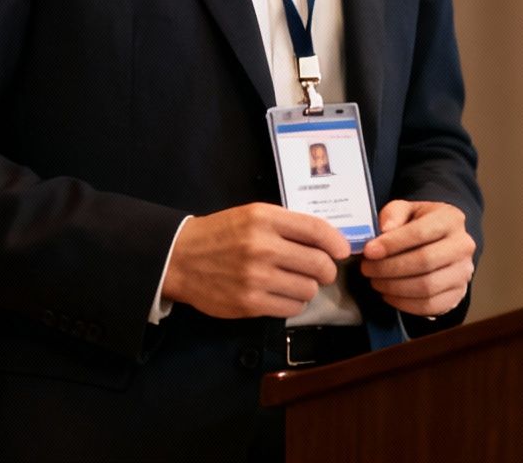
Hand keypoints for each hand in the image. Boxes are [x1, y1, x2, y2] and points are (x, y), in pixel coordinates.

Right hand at [162, 203, 349, 319]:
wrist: (180, 259)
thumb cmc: (221, 234)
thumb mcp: (253, 215)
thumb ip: (288, 225)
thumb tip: (329, 241)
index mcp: (265, 219)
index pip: (316, 230)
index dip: (337, 242)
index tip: (343, 251)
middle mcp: (263, 247)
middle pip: (319, 264)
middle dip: (326, 269)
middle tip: (321, 271)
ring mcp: (256, 277)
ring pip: (309, 289)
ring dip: (308, 287)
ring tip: (296, 282)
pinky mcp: (250, 303)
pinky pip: (292, 307)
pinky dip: (294, 302)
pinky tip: (283, 294)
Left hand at [359, 200, 475, 316]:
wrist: (442, 242)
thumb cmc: (421, 224)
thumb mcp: (407, 210)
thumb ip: (394, 214)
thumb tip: (385, 230)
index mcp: (451, 219)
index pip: (420, 232)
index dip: (392, 244)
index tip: (369, 251)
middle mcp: (463, 246)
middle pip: (424, 261)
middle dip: (389, 268)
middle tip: (367, 269)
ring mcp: (463, 272)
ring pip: (426, 286)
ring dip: (394, 287)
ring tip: (376, 281)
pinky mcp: (458, 294)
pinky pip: (429, 305)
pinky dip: (404, 303)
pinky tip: (389, 294)